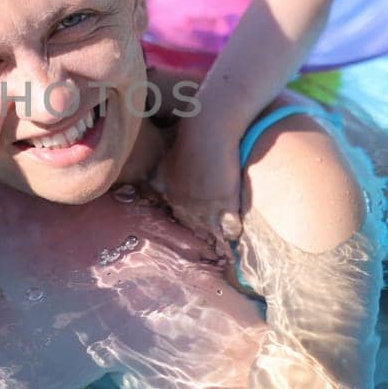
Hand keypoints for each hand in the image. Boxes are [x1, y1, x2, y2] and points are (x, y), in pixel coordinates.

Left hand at [152, 132, 244, 253]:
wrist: (207, 138)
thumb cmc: (186, 146)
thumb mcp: (166, 164)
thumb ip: (159, 179)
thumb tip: (153, 187)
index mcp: (173, 196)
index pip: (179, 216)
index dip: (189, 222)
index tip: (194, 227)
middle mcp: (187, 206)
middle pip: (194, 226)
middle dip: (201, 235)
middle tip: (208, 245)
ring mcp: (206, 207)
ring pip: (211, 230)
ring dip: (216, 238)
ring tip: (222, 250)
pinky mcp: (226, 204)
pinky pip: (229, 226)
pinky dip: (232, 232)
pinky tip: (234, 237)